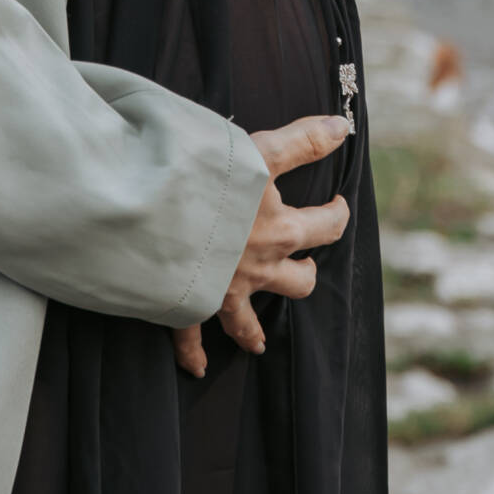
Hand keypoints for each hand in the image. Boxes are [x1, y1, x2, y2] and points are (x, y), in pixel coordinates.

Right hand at [171, 114, 351, 378]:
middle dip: (303, 275)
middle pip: (297, 283)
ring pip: (248, 321)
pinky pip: (191, 338)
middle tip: (304, 266)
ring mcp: (223, 290)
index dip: (337, 214)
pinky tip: (196, 366)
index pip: (326, 225)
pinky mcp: (188, 303)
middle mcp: (258, 267)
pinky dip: (193, 354)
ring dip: (254, 331)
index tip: (338, 203)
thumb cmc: (205, 176)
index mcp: (280, 230)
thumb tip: (341, 127)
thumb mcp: (258, 150)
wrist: (153, 212)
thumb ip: (301, 142)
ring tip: (257, 342)